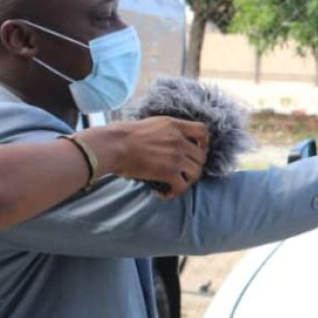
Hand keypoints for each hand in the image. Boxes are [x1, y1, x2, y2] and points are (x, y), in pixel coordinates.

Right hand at [83, 118, 209, 198]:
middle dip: (195, 165)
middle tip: (183, 172)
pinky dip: (174, 193)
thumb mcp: (149, 123)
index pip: (202, 130)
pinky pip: (182, 187)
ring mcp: (175, 156)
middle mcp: (178, 140)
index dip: (204, 143)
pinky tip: (163, 194)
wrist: (113, 145)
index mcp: (173, 125)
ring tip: (176, 184)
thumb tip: (165, 140)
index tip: (198, 149)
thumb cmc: (122, 135)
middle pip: (201, 156)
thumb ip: (164, 130)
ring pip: (196, 172)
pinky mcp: (169, 172)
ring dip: (188, 180)